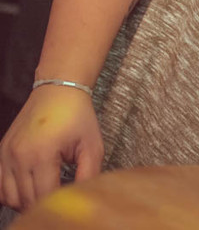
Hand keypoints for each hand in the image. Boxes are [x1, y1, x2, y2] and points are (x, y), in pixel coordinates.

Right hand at [0, 86, 102, 209]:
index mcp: (42, 155)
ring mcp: (6, 155)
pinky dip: (10, 193)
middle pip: (25, 200)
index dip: (58, 203)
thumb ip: (89, 173)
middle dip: (43, 204)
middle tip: (59, 197)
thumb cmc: (76, 116)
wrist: (58, 91)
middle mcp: (19, 157)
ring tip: (45, 192)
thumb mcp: (92, 144)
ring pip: (9, 197)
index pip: (45, 196)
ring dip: (26, 201)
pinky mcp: (2, 152)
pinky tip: (28, 187)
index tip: (69, 199)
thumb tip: (83, 194)